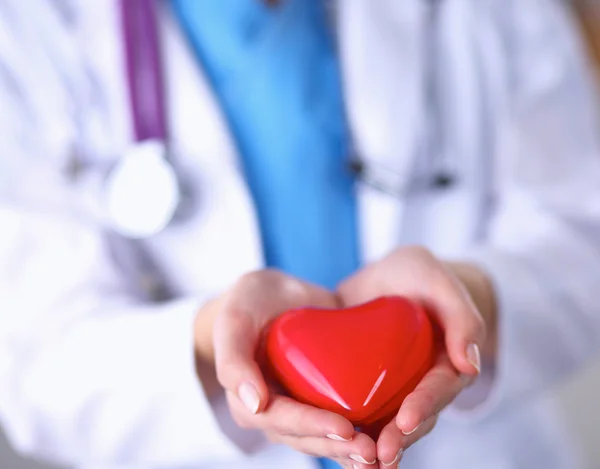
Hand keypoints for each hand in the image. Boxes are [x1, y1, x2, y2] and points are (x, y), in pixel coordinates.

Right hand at [205, 270, 378, 467]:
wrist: (274, 292)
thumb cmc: (249, 301)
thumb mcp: (234, 320)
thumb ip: (235, 359)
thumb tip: (254, 404)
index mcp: (247, 399)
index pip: (279, 419)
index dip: (311, 426)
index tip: (344, 428)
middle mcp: (272, 410)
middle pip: (305, 437)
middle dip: (337, 446)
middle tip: (371, 450)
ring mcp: (298, 407)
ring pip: (322, 438)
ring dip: (349, 449)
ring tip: (379, 452)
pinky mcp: (320, 398)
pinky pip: (337, 421)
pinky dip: (357, 435)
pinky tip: (383, 443)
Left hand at [338, 246, 495, 467]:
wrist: (387, 279)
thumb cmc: (415, 275)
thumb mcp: (433, 276)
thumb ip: (459, 312)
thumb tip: (471, 362)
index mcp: (447, 359)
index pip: (440, 387)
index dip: (426, 404)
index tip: (407, 420)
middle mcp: (424, 382)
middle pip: (418, 416)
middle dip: (401, 437)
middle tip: (382, 454)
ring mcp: (397, 390)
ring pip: (392, 425)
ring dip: (378, 446)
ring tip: (361, 463)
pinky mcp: (369, 390)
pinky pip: (366, 416)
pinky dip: (354, 436)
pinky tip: (338, 453)